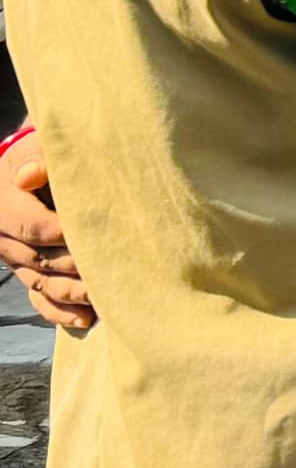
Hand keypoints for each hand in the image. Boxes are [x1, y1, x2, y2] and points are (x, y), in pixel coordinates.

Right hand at [0, 131, 90, 334]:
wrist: (33, 166)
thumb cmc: (44, 153)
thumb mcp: (38, 148)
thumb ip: (37, 159)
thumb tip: (31, 174)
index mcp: (3, 206)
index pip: (31, 226)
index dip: (62, 233)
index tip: (98, 233)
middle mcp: (4, 237)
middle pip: (39, 260)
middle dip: (76, 267)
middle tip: (112, 271)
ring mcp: (16, 259)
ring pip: (41, 283)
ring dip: (73, 294)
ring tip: (105, 298)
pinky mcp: (30, 273)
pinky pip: (40, 299)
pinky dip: (61, 313)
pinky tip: (86, 320)